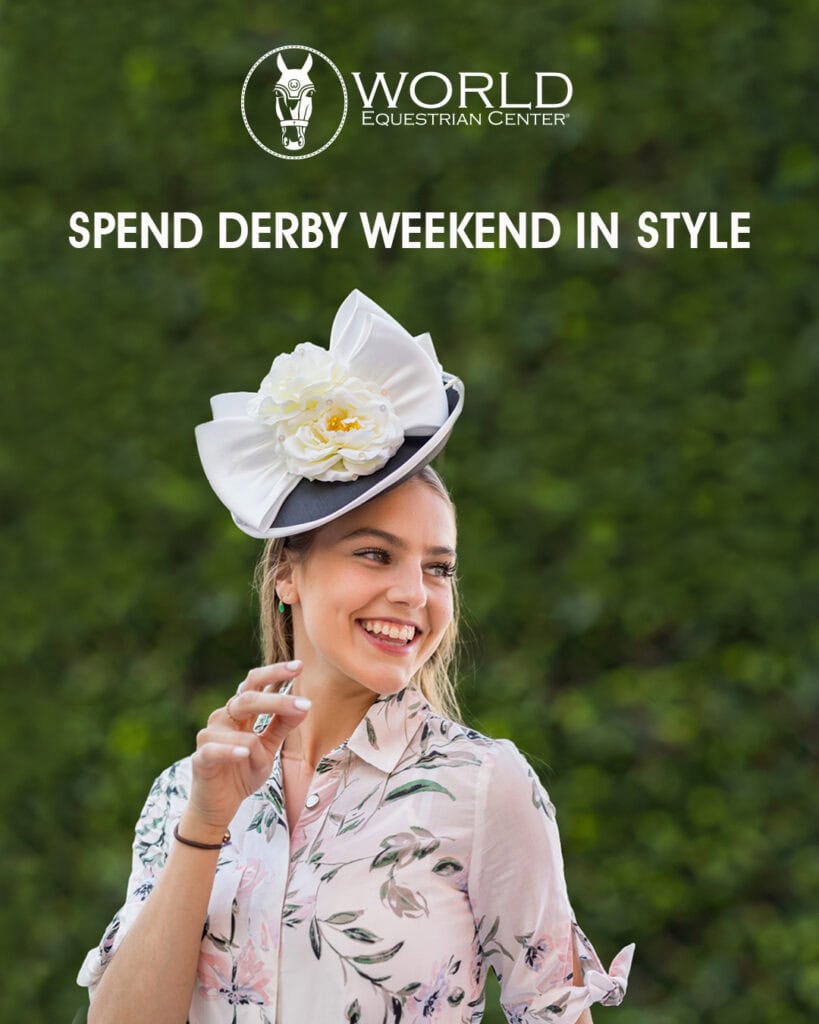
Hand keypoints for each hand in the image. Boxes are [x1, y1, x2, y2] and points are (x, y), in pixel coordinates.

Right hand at [183, 661, 309, 836]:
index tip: (299, 666)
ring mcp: (209, 737)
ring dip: (257, 749)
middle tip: (304, 704)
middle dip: (277, 700)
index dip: (274, 672)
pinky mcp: (200, 758)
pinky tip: (244, 753)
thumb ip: (282, 725)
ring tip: (262, 762)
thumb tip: (305, 705)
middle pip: (247, 699)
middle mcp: (223, 718)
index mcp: (239, 712)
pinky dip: (231, 750)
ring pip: (240, 732)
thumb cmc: (242, 771)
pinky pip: (215, 750)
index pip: (254, 683)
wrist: (218, 806)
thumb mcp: (268, 747)